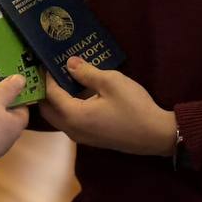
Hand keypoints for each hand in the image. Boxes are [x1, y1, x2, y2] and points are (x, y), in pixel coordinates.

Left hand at [40, 57, 175, 155]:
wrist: (156, 135)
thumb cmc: (133, 106)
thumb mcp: (111, 82)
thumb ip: (87, 73)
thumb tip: (69, 63)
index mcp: (74, 116)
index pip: (51, 95)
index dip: (47, 77)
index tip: (46, 62)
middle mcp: (73, 130)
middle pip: (48, 110)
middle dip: (45, 92)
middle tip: (48, 73)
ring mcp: (82, 137)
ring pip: (58, 118)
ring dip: (55, 101)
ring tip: (61, 80)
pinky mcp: (91, 139)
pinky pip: (70, 123)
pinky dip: (66, 109)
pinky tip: (77, 94)